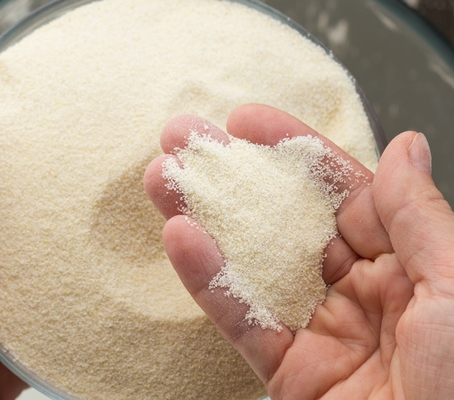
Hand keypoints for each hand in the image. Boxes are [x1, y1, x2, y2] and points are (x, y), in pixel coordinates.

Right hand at [144, 104, 453, 398]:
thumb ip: (421, 218)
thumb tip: (405, 147)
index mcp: (407, 263)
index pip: (340, 190)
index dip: (292, 151)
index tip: (245, 121)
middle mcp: (359, 289)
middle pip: (282, 220)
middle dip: (231, 176)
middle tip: (182, 140)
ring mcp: (319, 329)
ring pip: (251, 262)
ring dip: (203, 217)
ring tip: (161, 178)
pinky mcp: (288, 371)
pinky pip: (242, 319)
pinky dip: (208, 279)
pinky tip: (180, 238)